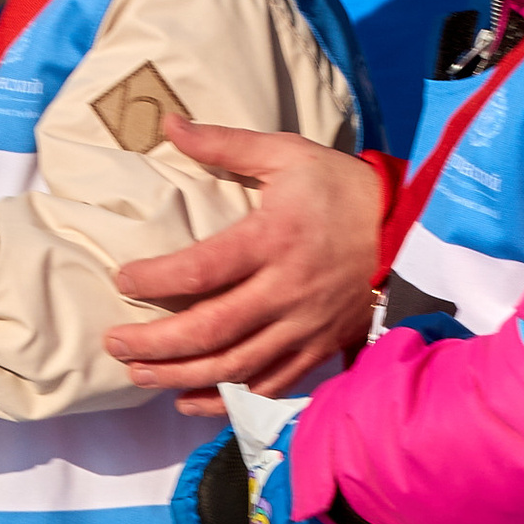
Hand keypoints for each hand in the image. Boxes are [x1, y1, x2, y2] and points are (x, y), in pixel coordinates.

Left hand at [107, 120, 384, 412]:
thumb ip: (224, 143)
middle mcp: (286, 290)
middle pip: (211, 330)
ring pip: (235, 367)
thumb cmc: (340, 188)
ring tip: (139, 376)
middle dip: (157, 344)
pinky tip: (191, 401)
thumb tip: (167, 123)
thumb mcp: (286, 154)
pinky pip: (269, 386)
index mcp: (273, 239)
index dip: (155, 281)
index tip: (123, 280)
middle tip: (115, 344)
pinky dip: (228, 400)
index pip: (202, 270)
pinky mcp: (318, 348)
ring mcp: (303, 327)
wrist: (408, 231)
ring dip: (182, 378)